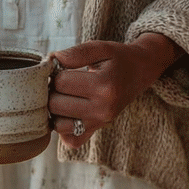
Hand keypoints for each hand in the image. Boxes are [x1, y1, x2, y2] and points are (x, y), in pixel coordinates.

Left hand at [48, 35, 184, 147]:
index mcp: (104, 86)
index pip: (61, 82)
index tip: (62, 68)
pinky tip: (68, 113)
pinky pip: (69, 140)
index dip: (56, 72)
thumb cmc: (117, 59)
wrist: (139, 73)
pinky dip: (64, 129)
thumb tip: (50, 61)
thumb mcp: (101, 48)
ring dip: (55, 110)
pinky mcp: (95, 133)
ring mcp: (99, 124)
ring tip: (64, 96)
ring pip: (57, 124)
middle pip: (55, 105)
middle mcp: (102, 110)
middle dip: (53, 91)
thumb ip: (75, 53)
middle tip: (62, 82)